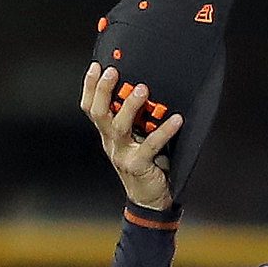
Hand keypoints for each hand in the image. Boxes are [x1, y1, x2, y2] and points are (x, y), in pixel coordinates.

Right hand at [80, 62, 183, 210]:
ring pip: (120, 126)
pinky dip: (164, 131)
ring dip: (130, 106)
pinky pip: (150, 145)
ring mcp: (123, 155)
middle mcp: (111, 142)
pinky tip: (177, 119)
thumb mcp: (135, 139)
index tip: (97, 66)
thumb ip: (135, 119)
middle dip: (104, 90)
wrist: (149, 200)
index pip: (90, 107)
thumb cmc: (147, 164)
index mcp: (108, 134)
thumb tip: (144, 87)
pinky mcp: (138, 166)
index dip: (91, 87)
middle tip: (114, 71)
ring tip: (143, 89)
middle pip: (99, 113)